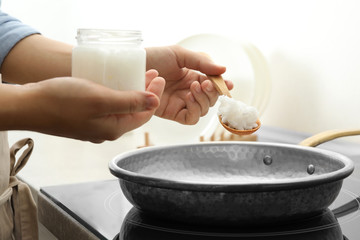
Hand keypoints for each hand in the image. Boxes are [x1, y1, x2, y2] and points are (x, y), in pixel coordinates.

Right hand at [5, 70, 164, 142]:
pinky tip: (115, 84)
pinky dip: (116, 94)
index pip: (144, 114)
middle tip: (151, 74)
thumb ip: (129, 102)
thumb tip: (154, 102)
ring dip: (131, 92)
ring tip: (137, 76)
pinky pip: (107, 107)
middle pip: (134, 112)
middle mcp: (106, 131)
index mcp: (114, 129)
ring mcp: (95, 126)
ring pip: (121, 109)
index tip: (159, 78)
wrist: (29, 106)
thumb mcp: (101, 99)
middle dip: (145, 93)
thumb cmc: (63, 101)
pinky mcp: (85, 118)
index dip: (154, 96)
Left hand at [146, 45, 232, 123]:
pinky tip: (189, 98)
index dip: (222, 86)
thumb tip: (223, 69)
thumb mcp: (179, 54)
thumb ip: (201, 62)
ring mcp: (180, 103)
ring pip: (203, 110)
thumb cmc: (154, 57)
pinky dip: (195, 110)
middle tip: (205, 83)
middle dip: (212, 92)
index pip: (212, 85)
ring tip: (194, 87)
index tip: (227, 84)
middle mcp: (188, 91)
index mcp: (192, 76)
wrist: (133, 67)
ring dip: (204, 100)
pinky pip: (190, 118)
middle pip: (210, 100)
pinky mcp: (172, 113)